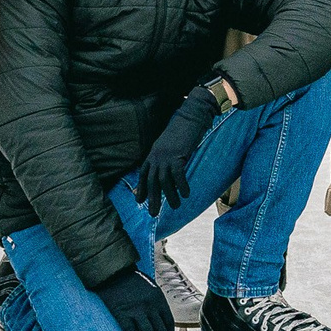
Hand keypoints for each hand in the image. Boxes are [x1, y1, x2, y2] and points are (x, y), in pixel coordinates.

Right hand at [93, 268, 177, 330]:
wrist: (113, 272)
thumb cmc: (133, 282)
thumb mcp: (151, 288)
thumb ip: (157, 304)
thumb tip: (161, 322)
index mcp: (159, 299)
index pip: (168, 323)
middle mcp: (150, 305)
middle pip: (160, 330)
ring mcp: (136, 309)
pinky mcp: (122, 313)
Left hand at [135, 85, 225, 214]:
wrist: (191, 116)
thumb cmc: (182, 130)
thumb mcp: (169, 144)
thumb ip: (165, 156)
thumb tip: (165, 169)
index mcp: (153, 153)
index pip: (143, 174)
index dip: (141, 188)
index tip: (139, 201)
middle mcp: (156, 156)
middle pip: (152, 181)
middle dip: (152, 198)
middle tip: (153, 214)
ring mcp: (166, 156)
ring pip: (164, 181)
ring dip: (169, 196)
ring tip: (175, 206)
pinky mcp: (177, 155)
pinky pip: (178, 175)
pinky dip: (181, 186)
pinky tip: (186, 194)